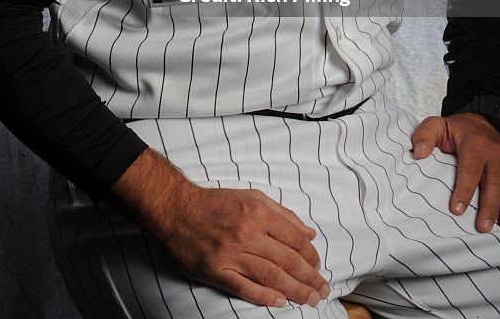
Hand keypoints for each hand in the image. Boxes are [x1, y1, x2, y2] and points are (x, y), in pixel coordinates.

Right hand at [110, 148, 330, 308]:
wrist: (177, 210)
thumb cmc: (216, 203)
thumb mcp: (252, 197)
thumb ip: (282, 214)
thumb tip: (308, 233)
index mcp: (259, 214)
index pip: (295, 240)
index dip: (311, 256)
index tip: (318, 266)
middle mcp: (248, 234)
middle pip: (288, 261)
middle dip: (310, 278)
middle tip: (323, 290)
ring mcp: (232, 254)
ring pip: (272, 276)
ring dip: (296, 290)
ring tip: (310, 299)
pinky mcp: (217, 271)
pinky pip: (245, 287)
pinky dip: (265, 297)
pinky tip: (280, 302)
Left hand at [411, 113, 499, 232]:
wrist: (477, 121)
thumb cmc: (455, 130)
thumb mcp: (436, 126)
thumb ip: (424, 136)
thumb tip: (418, 153)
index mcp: (474, 144)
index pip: (469, 170)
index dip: (463, 190)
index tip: (456, 210)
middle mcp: (495, 152)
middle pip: (494, 181)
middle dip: (489, 205)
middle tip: (483, 226)